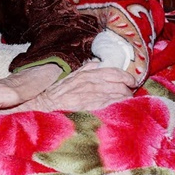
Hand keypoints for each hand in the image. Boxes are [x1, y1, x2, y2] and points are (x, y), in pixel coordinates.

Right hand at [16, 64, 136, 112]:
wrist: (42, 107)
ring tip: (125, 105)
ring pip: (119, 96)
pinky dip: (120, 108)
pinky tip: (121, 111)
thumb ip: (86, 68)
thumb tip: (98, 63)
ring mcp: (92, 96)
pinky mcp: (91, 109)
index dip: (126, 77)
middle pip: (120, 85)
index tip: (131, 82)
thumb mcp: (71, 76)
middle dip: (127, 91)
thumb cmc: (56, 94)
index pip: (114, 72)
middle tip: (128, 96)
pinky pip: (112, 106)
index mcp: (87, 74)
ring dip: (125, 101)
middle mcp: (91, 83)